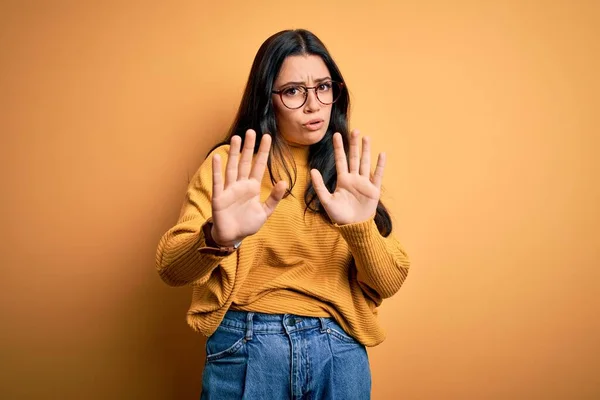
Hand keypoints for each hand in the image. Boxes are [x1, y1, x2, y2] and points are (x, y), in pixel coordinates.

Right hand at [211, 129, 287, 245]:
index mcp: (252, 187)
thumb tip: (284, 182)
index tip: (267, 137)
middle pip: (245, 162)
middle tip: (251, 131)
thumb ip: (274, 198)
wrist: (232, 236)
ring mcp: (229, 189)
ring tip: (236, 138)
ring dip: (234, 153)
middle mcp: (241, 185)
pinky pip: (218, 182)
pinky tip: (217, 157)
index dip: (263, 152)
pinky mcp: (219, 197)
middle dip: (248, 147)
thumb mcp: (265, 212)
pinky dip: (217, 170)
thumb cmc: (248, 224)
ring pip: (232, 168)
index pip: (259, 165)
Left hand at [310, 130, 384, 224]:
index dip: (339, 147)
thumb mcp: (326, 200)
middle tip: (355, 130)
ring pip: (365, 163)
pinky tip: (381, 154)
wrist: (353, 227)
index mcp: (343, 180)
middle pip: (354, 158)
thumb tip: (312, 170)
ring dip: (366, 150)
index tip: (336, 135)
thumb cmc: (338, 215)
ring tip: (366, 137)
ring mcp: (364, 183)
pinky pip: (377, 175)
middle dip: (354, 144)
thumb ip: (319, 185)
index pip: (341, 160)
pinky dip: (379, 165)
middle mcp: (354, 179)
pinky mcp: (373, 190)